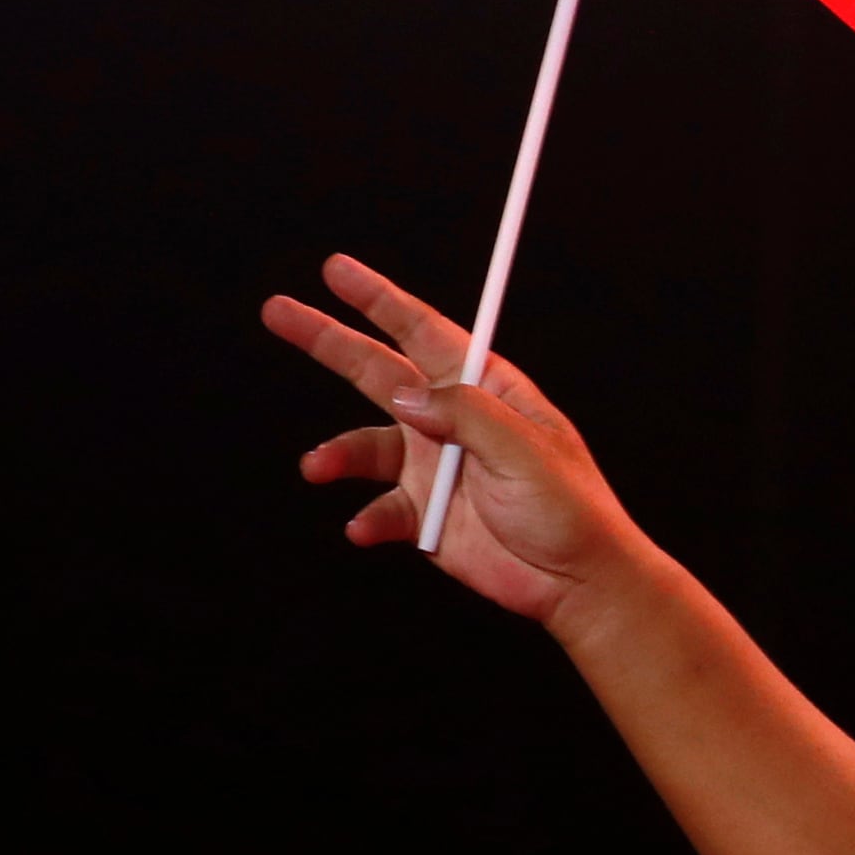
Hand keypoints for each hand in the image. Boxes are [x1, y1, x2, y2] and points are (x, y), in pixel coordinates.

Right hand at [264, 255, 647, 625]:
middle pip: (378, 371)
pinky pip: (378, 509)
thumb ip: (464, 414)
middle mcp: (451, 422)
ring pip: (364, 445)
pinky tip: (364, 528)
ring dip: (337, 454)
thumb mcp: (525, 448)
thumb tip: (403, 395)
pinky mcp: (424, 516)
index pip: (424, 331)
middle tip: (278, 310)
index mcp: (484, 391)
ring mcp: (433, 468)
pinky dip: (366, 518)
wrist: (575, 583)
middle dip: (327, 340)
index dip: (379, 299)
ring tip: (319, 467)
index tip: (337, 271)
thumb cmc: (570, 509)